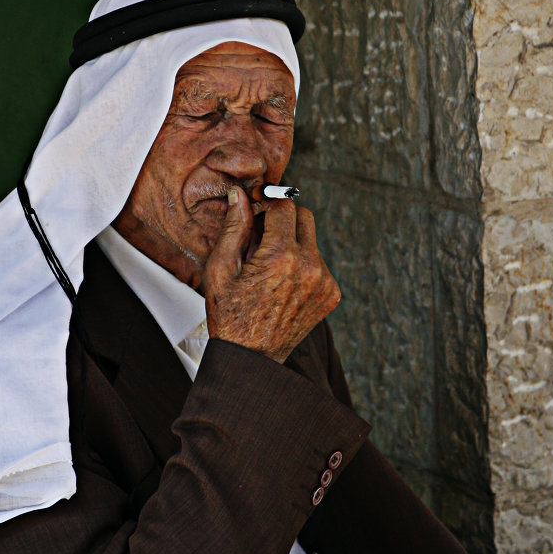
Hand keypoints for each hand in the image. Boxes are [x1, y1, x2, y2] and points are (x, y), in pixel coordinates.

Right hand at [203, 186, 339, 362]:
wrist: (251, 358)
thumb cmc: (230, 315)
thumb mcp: (221, 269)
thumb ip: (234, 227)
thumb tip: (240, 195)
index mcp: (282, 256)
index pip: (284, 205)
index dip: (266, 204)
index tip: (255, 210)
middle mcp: (310, 266)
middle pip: (304, 217)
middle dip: (282, 221)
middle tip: (260, 239)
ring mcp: (325, 282)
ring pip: (311, 241)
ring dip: (292, 244)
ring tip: (268, 269)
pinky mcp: (331, 295)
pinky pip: (319, 264)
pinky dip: (302, 266)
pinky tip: (281, 284)